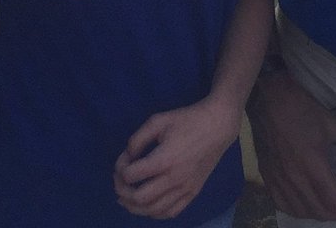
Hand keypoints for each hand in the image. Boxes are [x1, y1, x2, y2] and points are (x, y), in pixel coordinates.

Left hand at [113, 97, 238, 219]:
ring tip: (125, 199)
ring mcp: (185, 190)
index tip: (122, 161)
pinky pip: (171, 212)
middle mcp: (174, 179)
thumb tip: (127, 156)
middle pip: (140, 198)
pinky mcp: (193, 193)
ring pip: (155, 210)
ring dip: (135, 208)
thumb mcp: (157, 121)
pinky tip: (147, 207)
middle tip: (118, 181)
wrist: (216, 127)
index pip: (132, 175)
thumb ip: (138, 139)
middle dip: (123, 191)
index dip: (120, 169)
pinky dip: (155, 213)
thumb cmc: (186, 121)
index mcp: (164, 160)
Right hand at [246, 67, 335, 220]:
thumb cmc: (299, 108)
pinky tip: (304, 202)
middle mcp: (294, 176)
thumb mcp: (330, 122)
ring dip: (319, 213)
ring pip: (301, 211)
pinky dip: (296, 209)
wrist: (267, 96)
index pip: (335, 200)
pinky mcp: (266, 174)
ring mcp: (277, 177)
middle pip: (320, 211)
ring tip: (329, 206)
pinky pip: (281, 203)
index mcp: (312, 163)